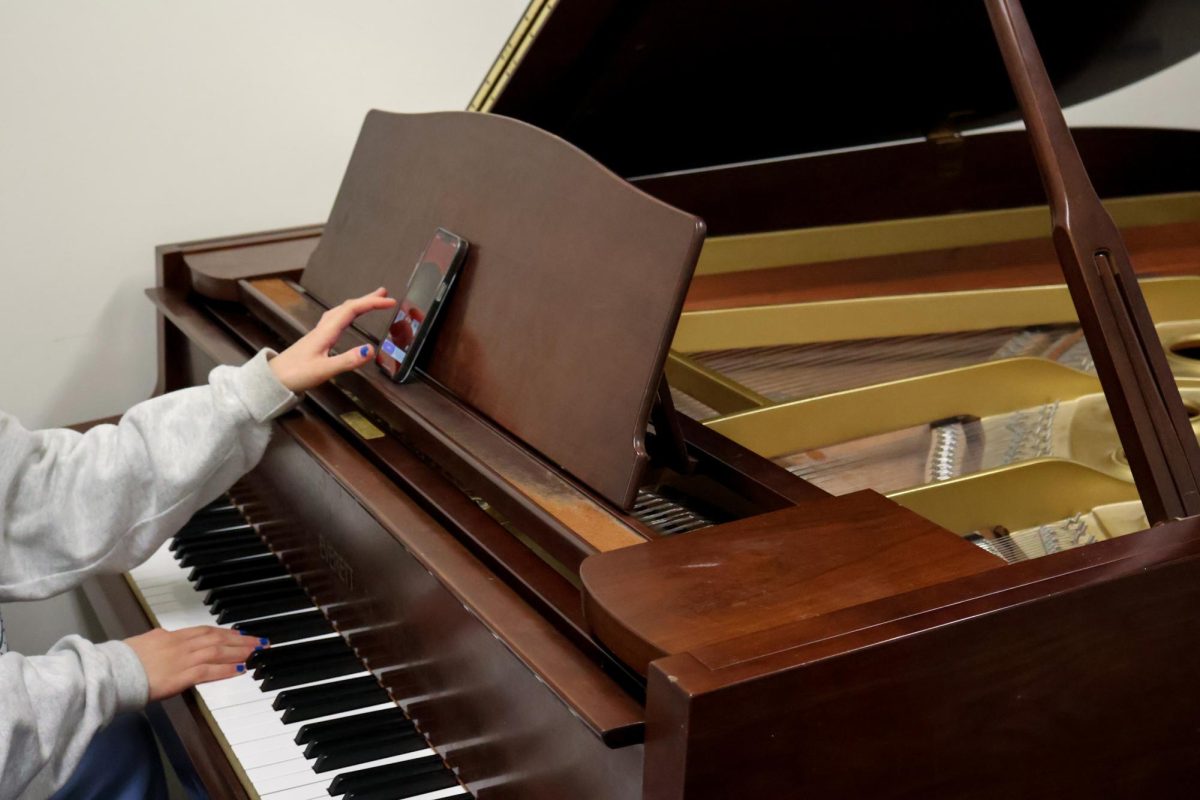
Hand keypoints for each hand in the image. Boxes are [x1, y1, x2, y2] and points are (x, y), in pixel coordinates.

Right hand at [124, 626, 264, 701]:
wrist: (108, 673)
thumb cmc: (118, 664)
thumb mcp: (141, 646)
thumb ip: (157, 643)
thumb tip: (163, 641)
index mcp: (168, 636)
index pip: (203, 631)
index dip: (223, 632)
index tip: (238, 633)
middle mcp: (178, 643)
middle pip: (216, 637)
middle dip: (239, 639)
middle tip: (258, 640)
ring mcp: (181, 658)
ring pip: (217, 650)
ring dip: (240, 651)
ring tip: (256, 652)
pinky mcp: (180, 675)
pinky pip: (210, 670)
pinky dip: (227, 669)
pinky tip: (241, 669)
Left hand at [269, 288, 396, 392]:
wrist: (272, 379)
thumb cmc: (295, 374)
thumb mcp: (324, 370)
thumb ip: (347, 360)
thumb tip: (371, 350)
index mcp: (326, 332)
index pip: (352, 310)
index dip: (372, 303)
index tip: (390, 302)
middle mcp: (323, 329)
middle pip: (347, 307)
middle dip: (367, 299)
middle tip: (385, 294)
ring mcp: (319, 333)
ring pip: (341, 312)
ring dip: (357, 305)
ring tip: (370, 302)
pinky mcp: (316, 340)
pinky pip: (336, 320)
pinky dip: (347, 314)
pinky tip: (348, 320)